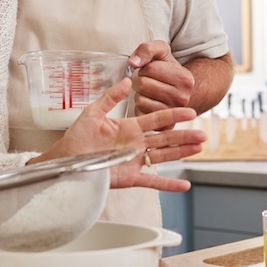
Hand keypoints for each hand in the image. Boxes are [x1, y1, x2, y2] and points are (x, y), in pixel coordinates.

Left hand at [33, 78, 204, 191]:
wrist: (64, 161)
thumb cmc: (76, 138)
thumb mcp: (93, 112)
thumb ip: (110, 97)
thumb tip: (128, 80)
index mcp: (129, 127)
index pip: (156, 119)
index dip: (173, 115)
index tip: (189, 111)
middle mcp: (135, 144)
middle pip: (165, 138)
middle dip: (184, 136)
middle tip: (202, 133)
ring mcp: (134, 161)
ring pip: (163, 156)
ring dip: (181, 154)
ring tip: (199, 149)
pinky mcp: (130, 178)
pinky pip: (152, 180)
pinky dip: (168, 184)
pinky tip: (184, 185)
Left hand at [128, 40, 194, 116]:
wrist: (180, 90)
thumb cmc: (167, 70)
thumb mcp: (161, 52)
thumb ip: (147, 49)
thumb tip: (133, 62)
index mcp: (184, 78)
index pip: (150, 68)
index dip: (145, 67)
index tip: (152, 70)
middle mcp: (182, 98)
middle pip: (143, 84)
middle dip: (140, 80)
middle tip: (148, 81)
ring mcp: (173, 114)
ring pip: (140, 100)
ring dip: (140, 94)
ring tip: (149, 92)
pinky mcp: (163, 125)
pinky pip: (140, 113)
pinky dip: (140, 107)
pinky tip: (149, 102)